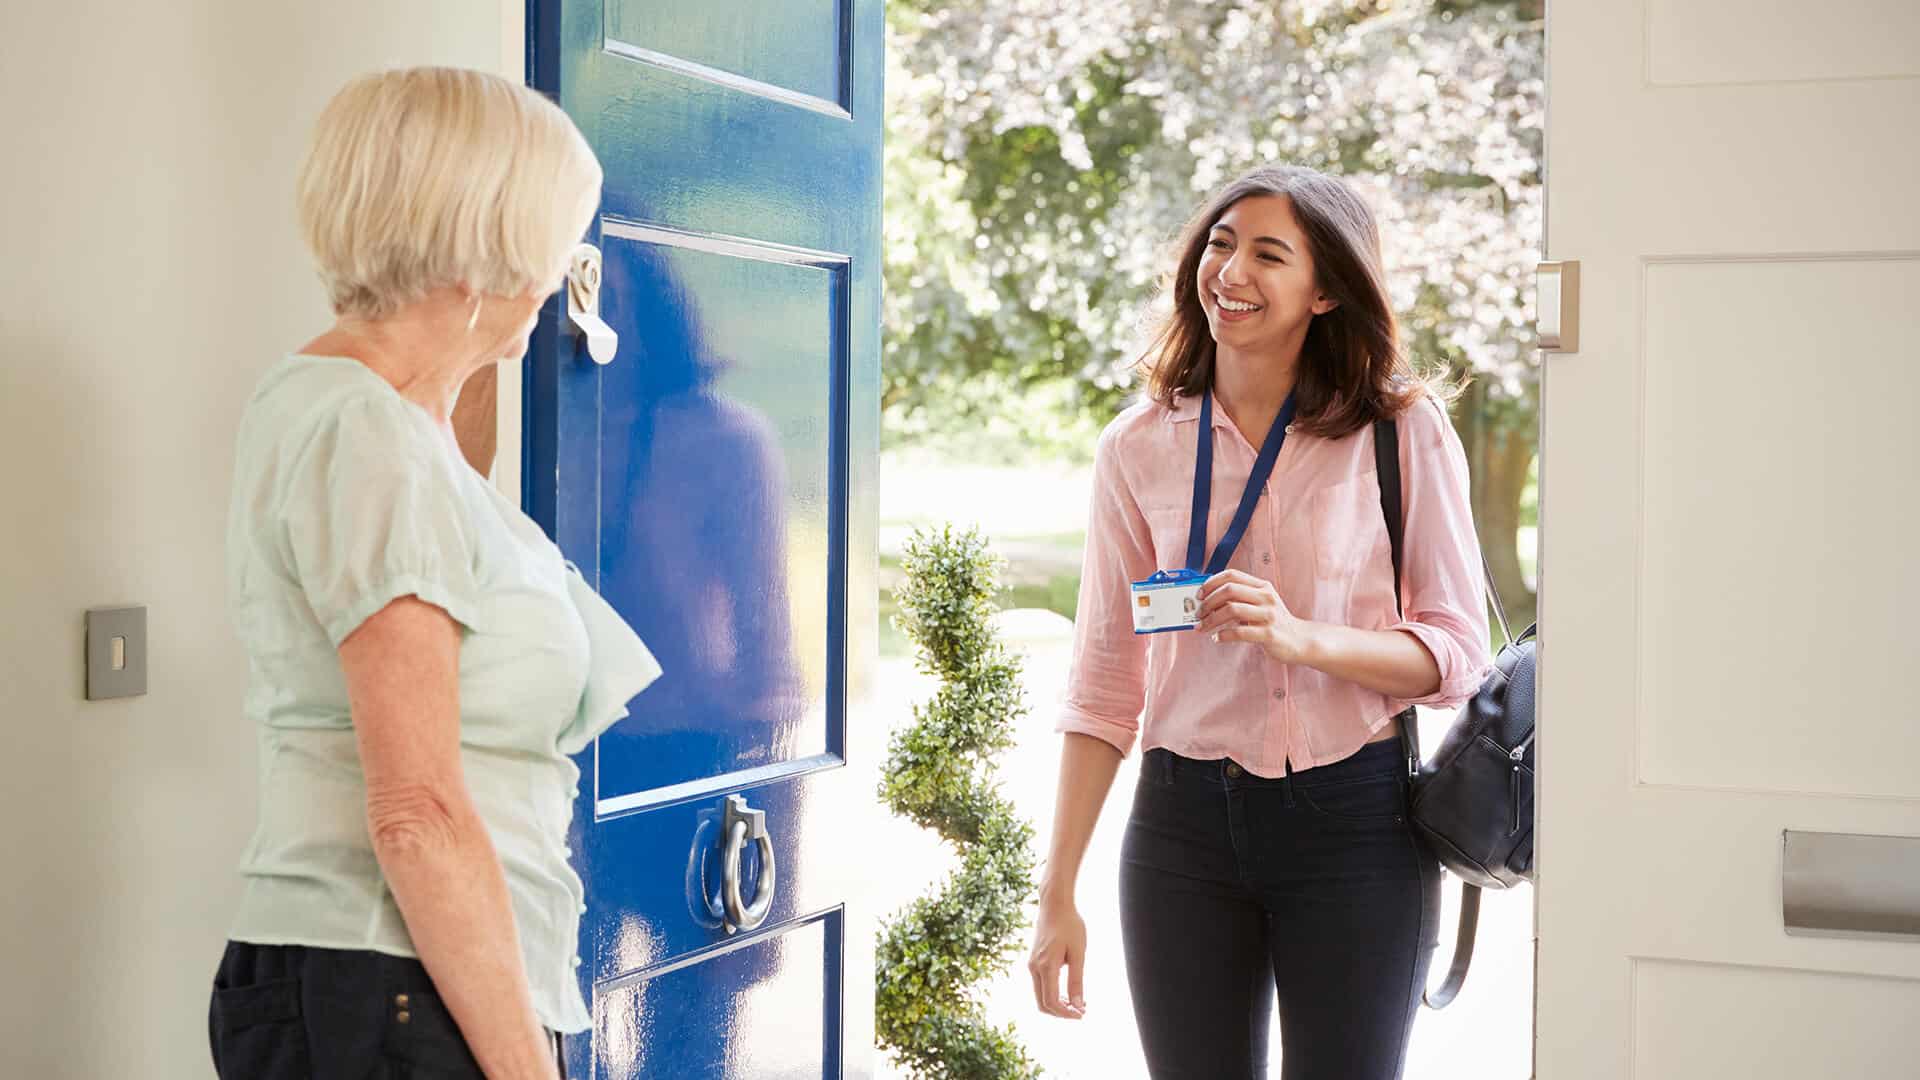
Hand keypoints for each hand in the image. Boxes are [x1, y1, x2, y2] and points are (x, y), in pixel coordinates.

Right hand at [1027, 897, 1087, 1018]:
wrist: (1054, 904)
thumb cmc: (1070, 925)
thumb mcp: (1078, 953)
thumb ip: (1077, 980)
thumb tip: (1078, 1005)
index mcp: (1046, 966)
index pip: (1052, 1002)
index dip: (1066, 1013)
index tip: (1082, 1014)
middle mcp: (1034, 967)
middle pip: (1042, 1003)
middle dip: (1061, 1012)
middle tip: (1081, 1011)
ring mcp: (1031, 964)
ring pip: (1040, 995)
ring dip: (1057, 1004)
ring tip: (1078, 1003)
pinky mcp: (1033, 960)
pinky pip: (1040, 985)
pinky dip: (1052, 993)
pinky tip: (1068, 991)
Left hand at [1195, 569, 1310, 662]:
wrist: (1299, 640)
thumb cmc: (1273, 622)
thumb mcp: (1260, 604)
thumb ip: (1239, 599)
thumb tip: (1207, 601)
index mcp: (1262, 587)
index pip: (1232, 575)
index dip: (1211, 582)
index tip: (1199, 594)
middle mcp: (1266, 597)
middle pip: (1230, 590)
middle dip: (1208, 602)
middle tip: (1198, 614)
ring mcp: (1269, 615)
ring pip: (1232, 610)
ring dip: (1211, 620)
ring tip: (1202, 627)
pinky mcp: (1269, 634)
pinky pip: (1240, 632)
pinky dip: (1224, 635)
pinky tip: (1217, 638)